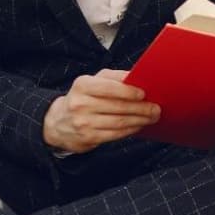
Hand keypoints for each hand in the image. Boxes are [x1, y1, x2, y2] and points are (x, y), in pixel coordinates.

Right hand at [42, 69, 159, 153]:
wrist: (58, 122)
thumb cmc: (82, 98)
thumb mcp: (92, 82)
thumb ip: (113, 78)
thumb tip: (137, 77)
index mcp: (83, 85)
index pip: (109, 87)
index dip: (129, 91)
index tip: (144, 94)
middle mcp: (81, 103)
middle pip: (118, 107)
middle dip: (141, 108)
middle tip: (155, 108)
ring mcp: (83, 122)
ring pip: (119, 122)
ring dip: (139, 120)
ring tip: (151, 117)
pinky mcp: (88, 137)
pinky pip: (115, 134)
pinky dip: (130, 130)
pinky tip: (138, 126)